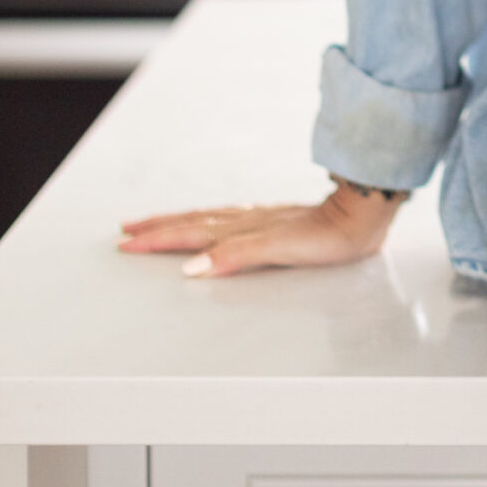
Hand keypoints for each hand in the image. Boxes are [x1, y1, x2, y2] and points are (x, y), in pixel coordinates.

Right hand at [117, 182, 403, 277]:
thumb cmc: (325, 237)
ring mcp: (258, 219)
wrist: (359, 218)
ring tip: (155, 224)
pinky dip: (205, 221)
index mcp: (240, 228)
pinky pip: (225, 219)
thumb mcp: (278, 249)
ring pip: (205, 218)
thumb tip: (191, 268)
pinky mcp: (272, 221)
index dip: (157, 240)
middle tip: (127, 231)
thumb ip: (235, 256)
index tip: (127, 243)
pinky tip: (210, 223)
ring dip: (177, 221)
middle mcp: (245, 220)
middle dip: (157, 228)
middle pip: (190, 222)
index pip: (188, 234)